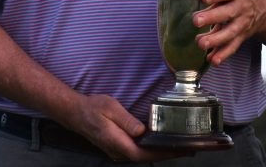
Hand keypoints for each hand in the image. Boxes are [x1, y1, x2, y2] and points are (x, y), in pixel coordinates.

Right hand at [63, 94, 188, 162]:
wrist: (76, 113)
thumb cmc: (93, 108)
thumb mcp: (111, 108)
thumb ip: (126, 121)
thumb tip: (141, 131)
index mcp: (117, 142)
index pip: (144, 154)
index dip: (163, 154)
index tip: (180, 149)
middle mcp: (118, 151)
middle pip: (147, 158)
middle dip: (167, 154)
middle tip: (189, 148)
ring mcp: (118, 151)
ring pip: (143, 156)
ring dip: (161, 153)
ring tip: (180, 146)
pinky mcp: (118, 147)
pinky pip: (138, 152)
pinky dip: (152, 149)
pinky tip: (161, 143)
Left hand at [193, 0, 265, 65]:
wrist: (263, 7)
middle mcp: (241, 7)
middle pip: (228, 13)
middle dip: (211, 18)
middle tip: (196, 21)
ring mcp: (242, 23)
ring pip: (230, 32)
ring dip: (215, 39)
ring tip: (201, 43)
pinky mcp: (241, 37)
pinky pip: (233, 46)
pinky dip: (223, 54)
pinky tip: (212, 59)